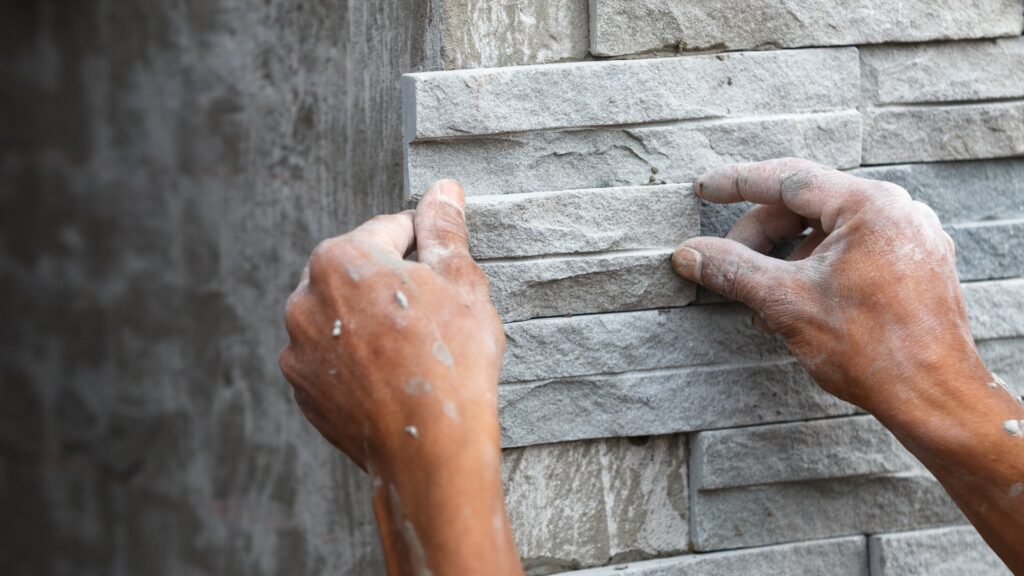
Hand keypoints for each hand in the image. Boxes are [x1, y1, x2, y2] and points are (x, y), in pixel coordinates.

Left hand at [280, 179, 503, 473]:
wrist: (430, 449)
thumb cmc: (451, 359)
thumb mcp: (461, 280)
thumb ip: (444, 229)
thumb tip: (443, 190)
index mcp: (340, 257)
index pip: (389, 230)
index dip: (425, 248)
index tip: (445, 271)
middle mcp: (304, 298)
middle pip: (358, 272)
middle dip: (392, 284)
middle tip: (434, 316)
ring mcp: (298, 348)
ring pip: (342, 316)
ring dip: (371, 322)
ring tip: (413, 351)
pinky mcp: (303, 390)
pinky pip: (332, 359)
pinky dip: (357, 361)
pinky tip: (392, 378)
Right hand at [671, 158, 987, 419]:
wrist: (934, 398)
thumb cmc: (873, 350)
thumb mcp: (786, 303)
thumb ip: (733, 269)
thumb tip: (689, 253)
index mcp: (871, 206)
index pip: (788, 179)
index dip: (737, 183)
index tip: (703, 188)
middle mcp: (898, 211)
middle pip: (807, 205)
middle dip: (760, 234)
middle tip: (726, 264)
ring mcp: (911, 238)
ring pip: (828, 230)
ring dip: (786, 256)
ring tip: (762, 298)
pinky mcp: (915, 265)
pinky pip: (854, 249)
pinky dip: (816, 266)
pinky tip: (795, 302)